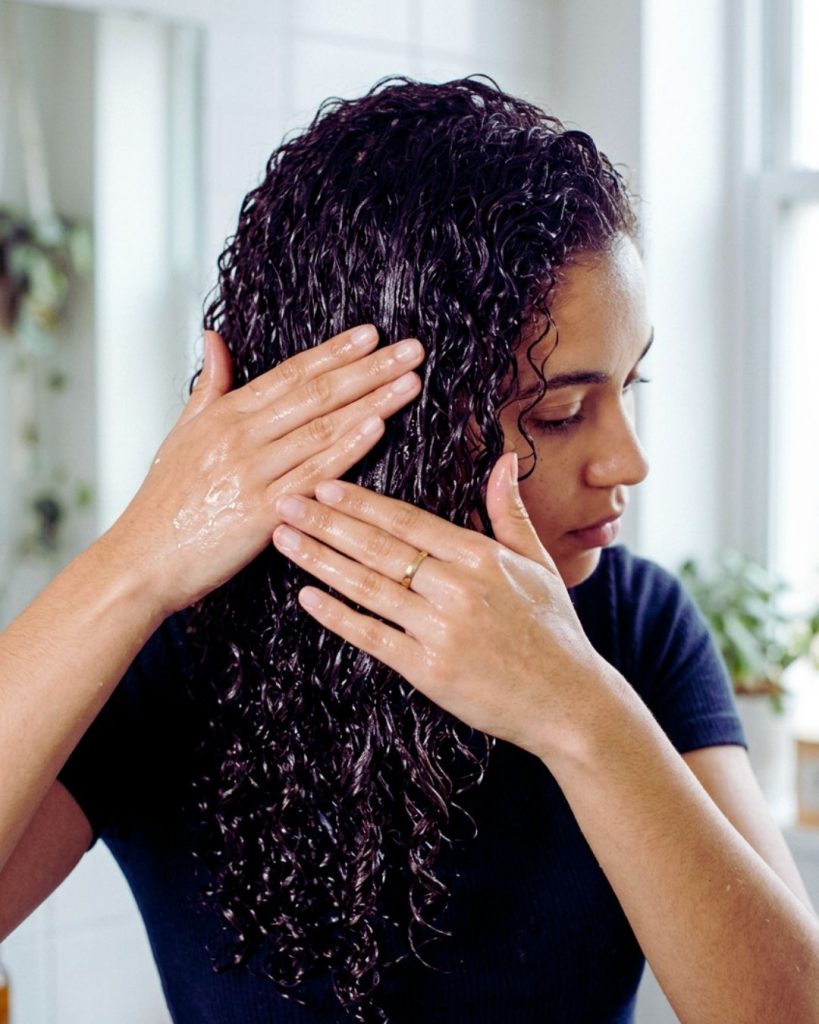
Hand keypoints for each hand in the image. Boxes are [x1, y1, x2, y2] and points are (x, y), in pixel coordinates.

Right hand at [105, 325, 424, 614]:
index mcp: (226, 416)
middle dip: (368, 369)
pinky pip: (312, 475)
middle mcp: (241, 437)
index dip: (334, 352)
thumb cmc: (164, 501)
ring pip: (322, 429)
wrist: (142, 560)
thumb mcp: (182, 433)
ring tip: (409, 381)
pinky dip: (347, 450)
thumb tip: (215, 338)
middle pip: (316, 394)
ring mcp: (252, 473)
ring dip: (371, 402)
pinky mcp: (262, 513)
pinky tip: (378, 427)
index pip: (291, 374)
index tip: (371, 335)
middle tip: (411, 349)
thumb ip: (209, 385)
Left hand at [271, 453, 609, 759]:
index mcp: (481, 558)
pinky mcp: (429, 670)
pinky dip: (337, 616)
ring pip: (368, 587)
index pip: (408, 520)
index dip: (362, 502)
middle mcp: (457, 589)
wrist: (569, 703)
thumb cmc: (554, 631)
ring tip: (284, 540)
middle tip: (284, 502)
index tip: (324, 484)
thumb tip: (502, 462)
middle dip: (326, 522)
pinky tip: (307, 596)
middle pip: (379, 548)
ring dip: (320, 561)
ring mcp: (440, 630)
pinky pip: (372, 636)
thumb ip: (510, 513)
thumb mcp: (540, 564)